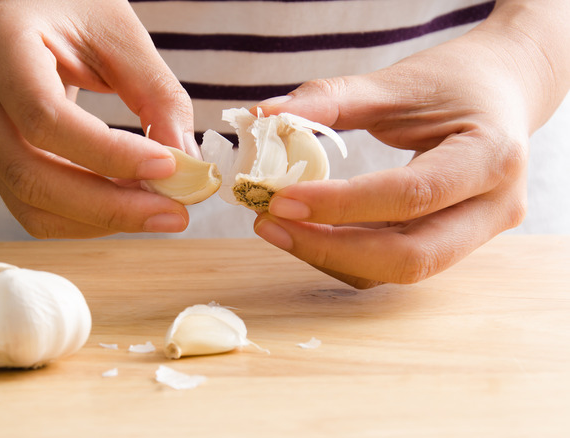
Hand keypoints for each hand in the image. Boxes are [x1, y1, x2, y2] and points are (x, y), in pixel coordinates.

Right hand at [0, 0, 197, 237]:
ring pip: (28, 202)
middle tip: (174, 214)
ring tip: (158, 210)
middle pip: (28, 175)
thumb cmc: (73, 6)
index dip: (108, 153)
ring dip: (99, 219)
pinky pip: (34, 205)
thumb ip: (156, 93)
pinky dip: (85, 217)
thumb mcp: (121, 32)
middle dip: (108, 207)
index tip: (169, 167)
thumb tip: (186, 164)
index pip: (44, 117)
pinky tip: (127, 205)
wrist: (27, 5)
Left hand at [253, 0, 569, 287]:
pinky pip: (393, 262)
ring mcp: (477, 234)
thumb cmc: (455, 80)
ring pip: (397, 270)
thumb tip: (263, 116)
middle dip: (331, 249)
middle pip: (410, 257)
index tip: (281, 200)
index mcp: (492, 157)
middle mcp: (493, 208)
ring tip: (277, 225)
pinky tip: (307, 229)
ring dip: (331, 255)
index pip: (410, 195)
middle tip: (269, 223)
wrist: (503, 91)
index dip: (341, 205)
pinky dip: (345, 252)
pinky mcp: (452, 244)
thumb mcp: (397, 82)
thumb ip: (331, 99)